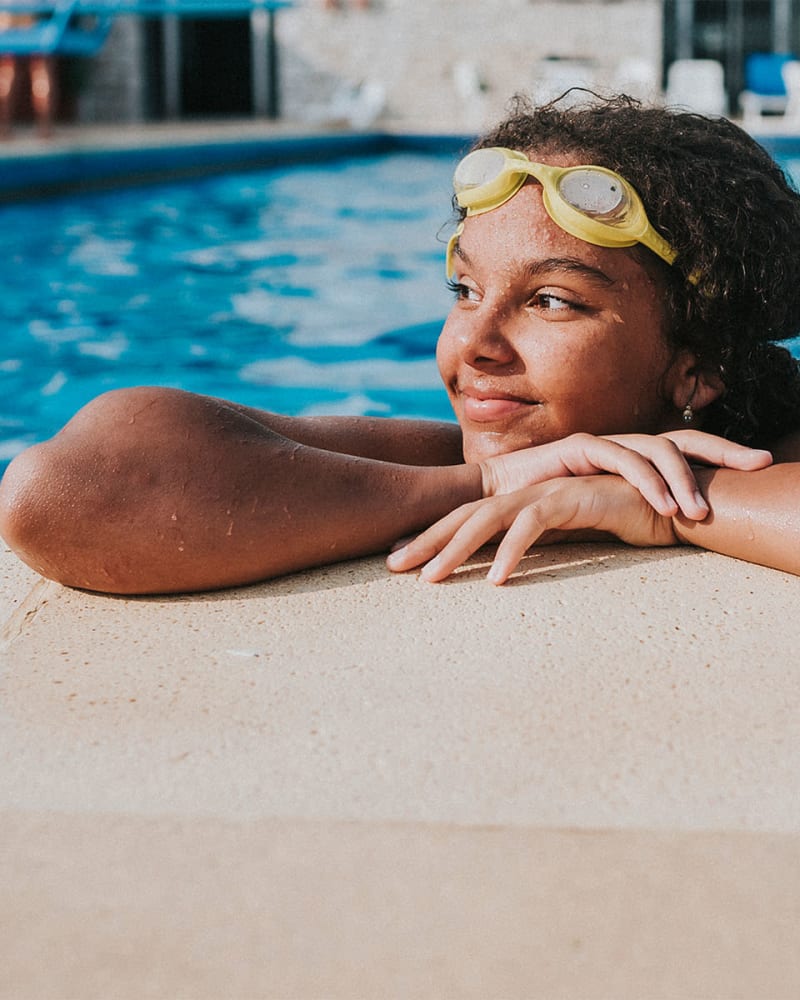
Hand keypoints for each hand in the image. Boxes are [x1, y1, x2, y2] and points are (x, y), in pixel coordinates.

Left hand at [387, 475, 678, 584]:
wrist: (670, 500)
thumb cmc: (619, 520)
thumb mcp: (567, 538)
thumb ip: (535, 546)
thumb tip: (499, 569)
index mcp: (520, 503)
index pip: (464, 522)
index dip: (431, 540)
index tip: (400, 563)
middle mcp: (527, 494)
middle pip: (464, 518)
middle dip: (427, 542)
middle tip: (392, 568)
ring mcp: (547, 492)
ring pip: (489, 519)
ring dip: (456, 550)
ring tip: (430, 580)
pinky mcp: (572, 498)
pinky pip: (534, 524)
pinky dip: (512, 551)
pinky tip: (495, 579)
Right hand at [479, 430, 771, 520]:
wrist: (494, 493)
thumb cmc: (546, 505)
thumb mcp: (600, 510)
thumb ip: (632, 512)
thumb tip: (676, 531)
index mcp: (633, 457)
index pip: (687, 451)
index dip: (724, 455)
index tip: (763, 466)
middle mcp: (623, 444)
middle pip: (684, 439)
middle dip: (724, 451)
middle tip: (760, 464)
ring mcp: (603, 442)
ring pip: (657, 449)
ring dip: (683, 479)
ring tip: (702, 512)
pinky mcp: (580, 446)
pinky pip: (622, 460)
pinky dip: (645, 481)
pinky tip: (663, 506)